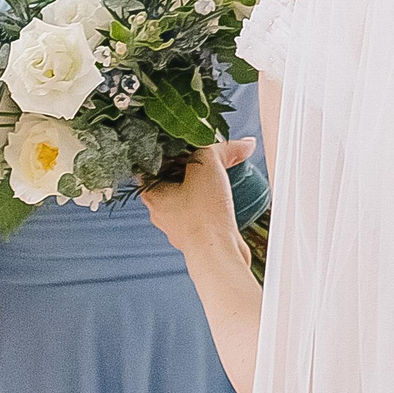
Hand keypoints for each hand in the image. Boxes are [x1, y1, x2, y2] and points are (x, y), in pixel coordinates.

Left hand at [142, 140, 252, 263]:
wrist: (218, 253)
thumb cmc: (202, 217)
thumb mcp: (208, 165)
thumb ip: (223, 148)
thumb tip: (242, 143)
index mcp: (151, 193)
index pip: (152, 162)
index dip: (168, 147)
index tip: (183, 139)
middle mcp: (161, 210)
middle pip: (172, 177)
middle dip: (190, 163)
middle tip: (207, 152)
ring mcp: (179, 223)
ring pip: (188, 194)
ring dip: (203, 183)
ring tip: (221, 172)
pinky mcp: (197, 233)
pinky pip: (202, 209)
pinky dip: (212, 200)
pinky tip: (227, 193)